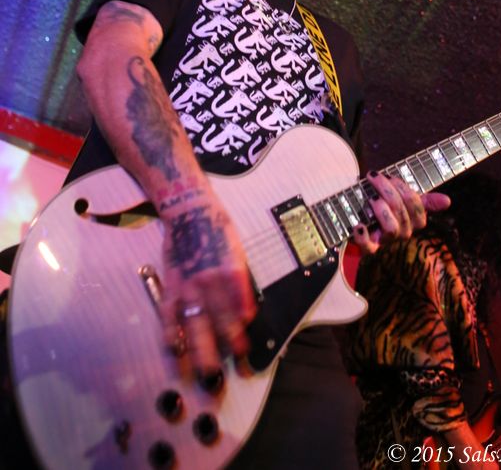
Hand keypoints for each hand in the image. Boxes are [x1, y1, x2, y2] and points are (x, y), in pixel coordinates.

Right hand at [158, 193, 256, 379]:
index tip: (245, 354)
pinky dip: (172, 335)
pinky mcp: (172, 286)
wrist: (189, 211)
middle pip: (220, 323)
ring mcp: (189, 286)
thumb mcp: (238, 252)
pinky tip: (175, 352)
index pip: (239, 311)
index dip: (241, 334)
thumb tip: (246, 312)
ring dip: (200, 352)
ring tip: (205, 374)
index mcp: (232, 273)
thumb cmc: (217, 230)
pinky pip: (170, 316)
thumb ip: (240, 283)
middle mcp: (210, 283)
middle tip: (229, 373)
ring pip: (195, 325)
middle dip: (225, 350)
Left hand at [353, 171, 450, 253]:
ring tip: (370, 198)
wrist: (365, 223)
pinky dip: (363, 237)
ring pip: (392, 228)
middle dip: (387, 190)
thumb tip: (448, 201)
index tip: (389, 177)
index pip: (416, 205)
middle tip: (373, 178)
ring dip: (380, 210)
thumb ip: (426, 201)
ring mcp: (387, 241)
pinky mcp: (370, 249)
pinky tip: (359, 225)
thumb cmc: (388, 209)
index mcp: (414, 222)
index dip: (403, 188)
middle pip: (401, 211)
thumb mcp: (406, 202)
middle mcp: (403, 233)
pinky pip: (369, 248)